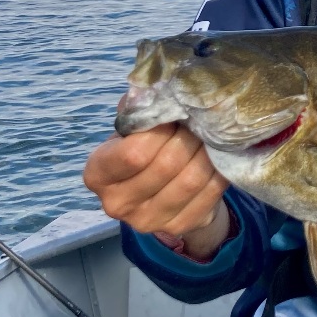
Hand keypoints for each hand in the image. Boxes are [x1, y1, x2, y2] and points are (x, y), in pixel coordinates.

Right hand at [83, 110, 230, 259]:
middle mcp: (116, 204)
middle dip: (188, 138)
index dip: (160, 131)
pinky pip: (209, 193)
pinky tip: (217, 158)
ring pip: (191, 179)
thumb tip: (156, 89)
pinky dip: (219, 171)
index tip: (172, 118)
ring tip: (209, 138)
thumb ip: (139, 109)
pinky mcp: (178, 227)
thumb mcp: (133, 127)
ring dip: (206, 153)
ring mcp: (147, 221)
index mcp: (97, 173)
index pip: (133, 154)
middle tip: (198, 124)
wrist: (161, 189)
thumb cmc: (144, 148)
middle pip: (167, 165)